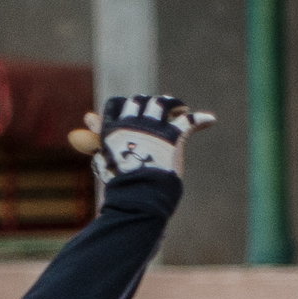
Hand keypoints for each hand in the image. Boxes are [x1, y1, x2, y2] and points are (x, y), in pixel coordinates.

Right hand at [67, 97, 216, 179]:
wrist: (138, 197)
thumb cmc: (119, 183)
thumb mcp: (104, 158)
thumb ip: (96, 136)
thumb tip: (87, 116)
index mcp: (112, 128)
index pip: (117, 105)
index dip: (124, 106)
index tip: (131, 109)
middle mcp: (132, 123)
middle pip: (140, 101)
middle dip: (148, 103)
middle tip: (158, 109)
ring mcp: (153, 128)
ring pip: (162, 104)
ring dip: (171, 104)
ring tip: (179, 109)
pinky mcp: (173, 136)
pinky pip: (189, 121)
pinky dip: (200, 119)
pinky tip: (210, 120)